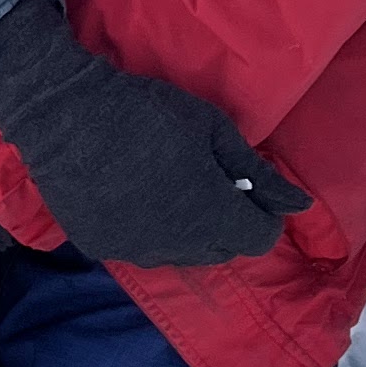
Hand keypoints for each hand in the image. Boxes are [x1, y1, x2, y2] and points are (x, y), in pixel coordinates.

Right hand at [0, 0, 310, 269]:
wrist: (65, 113)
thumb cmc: (147, 111)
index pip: (259, 239)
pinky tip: (132, 196)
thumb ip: (258, 174)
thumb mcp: (212, 129)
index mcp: (210, 213)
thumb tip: (300, 206)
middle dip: (226, 224)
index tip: (248, 192)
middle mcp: (176, 244)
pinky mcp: (100, 247)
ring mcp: (134, 250)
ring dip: (187, 231)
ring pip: (180, 255)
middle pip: (221, 251)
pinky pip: (139, 250)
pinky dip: (146, 232)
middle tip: (209, 184)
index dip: (262, 216)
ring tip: (169, 190)